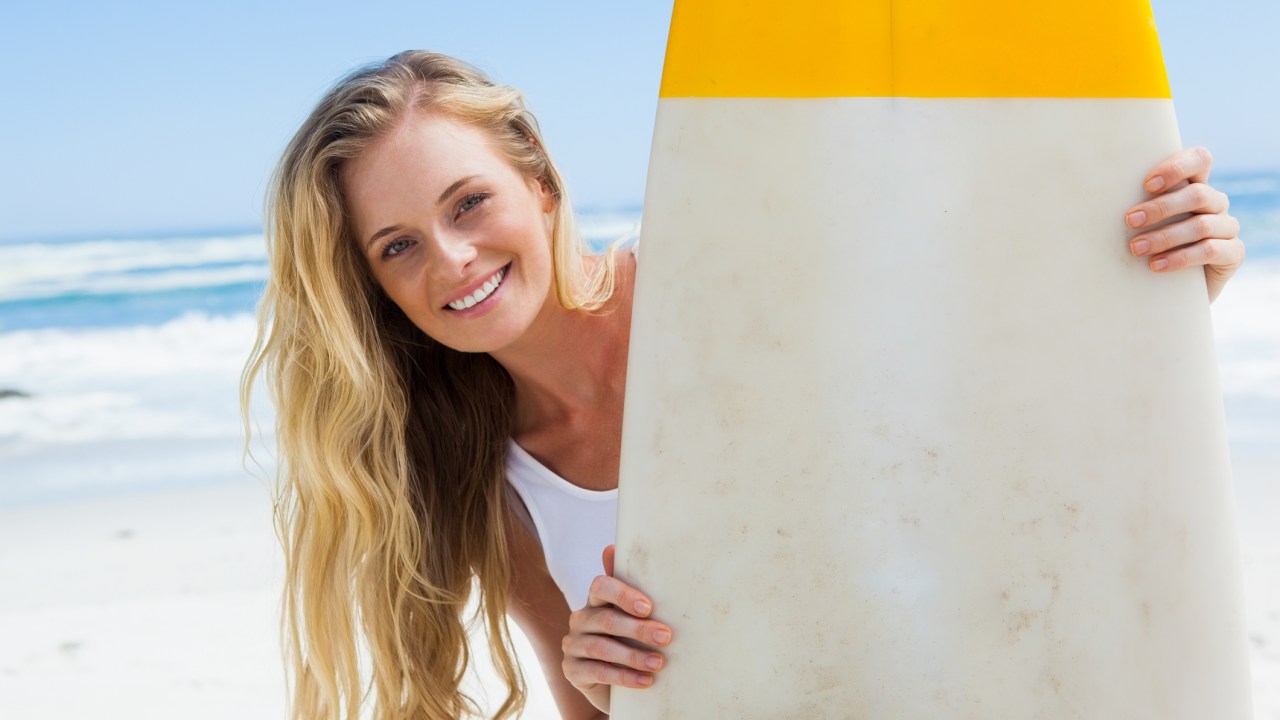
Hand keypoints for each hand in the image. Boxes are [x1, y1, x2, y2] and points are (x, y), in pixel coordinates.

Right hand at [562, 545, 673, 712]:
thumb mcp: (634, 617)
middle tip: (666, 637)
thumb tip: (611, 547)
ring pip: (601, 647)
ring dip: (633, 656)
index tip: (649, 608)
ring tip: (659, 663)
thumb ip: (631, 588)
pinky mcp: (571, 670)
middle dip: (638, 629)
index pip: (601, 586)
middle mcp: (580, 619)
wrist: (614, 684)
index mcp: (596, 601)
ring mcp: (572, 645)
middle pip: (606, 620)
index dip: (623, 595)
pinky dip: (623, 677)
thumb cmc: (628, 643)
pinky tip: (645, 681)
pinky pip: (597, 671)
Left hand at [1125, 146, 1244, 302]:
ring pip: (1201, 224)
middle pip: (1197, 194)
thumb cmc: (1150, 247)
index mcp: (1196, 185)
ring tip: (1135, 248)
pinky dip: (1180, 258)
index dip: (1177, 167)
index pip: (1199, 159)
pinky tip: (1155, 266)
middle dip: (1160, 207)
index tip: (1147, 184)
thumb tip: (1092, 197)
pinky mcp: (1234, 253)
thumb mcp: (1142, 224)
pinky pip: (1211, 250)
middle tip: (1130, 220)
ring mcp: (1227, 227)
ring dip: (1165, 236)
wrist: (1173, 289)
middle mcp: (1216, 203)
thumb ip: (1135, 207)